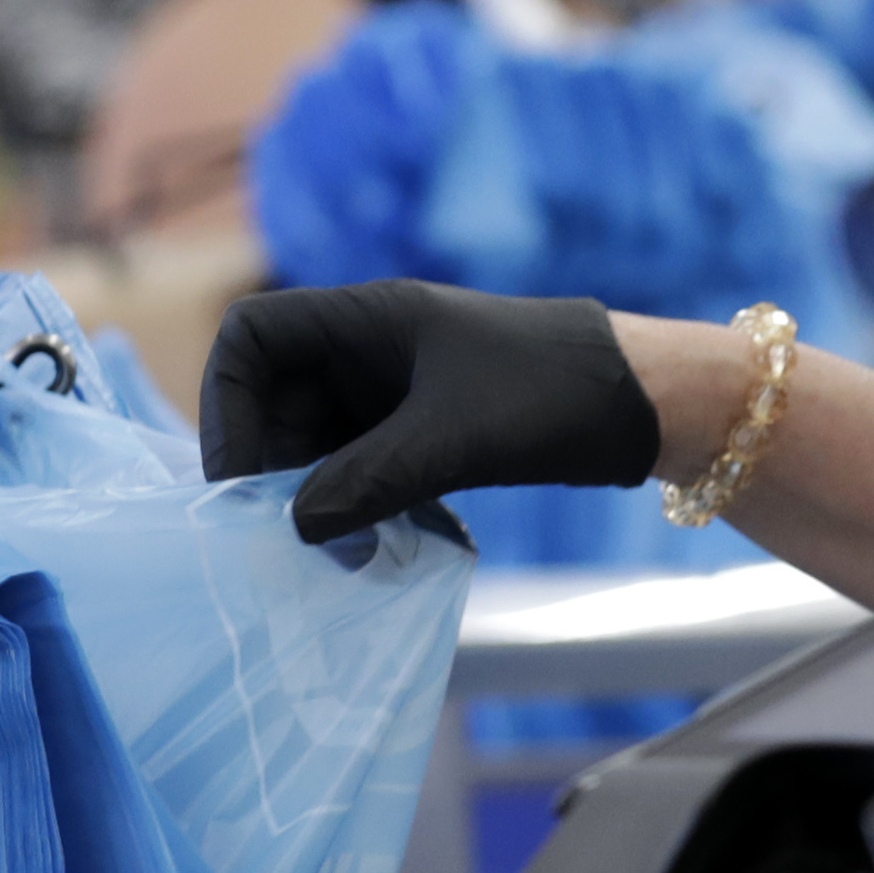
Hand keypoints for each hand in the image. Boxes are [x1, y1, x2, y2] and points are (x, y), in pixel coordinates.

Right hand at [199, 282, 664, 544]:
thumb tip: (293, 527)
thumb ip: (370, 479)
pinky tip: (369, 549)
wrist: (647, 402)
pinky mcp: (423, 432)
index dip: (226, 400)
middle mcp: (369, 349)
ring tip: (334, 554)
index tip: (241, 474)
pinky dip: (352, 505)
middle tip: (280, 534)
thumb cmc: (555, 393)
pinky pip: (357, 466)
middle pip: (274, 398)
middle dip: (268, 464)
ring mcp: (394, 391)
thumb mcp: (456, 437)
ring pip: (315, 441)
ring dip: (312, 496)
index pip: (251, 337)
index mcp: (367, 318)